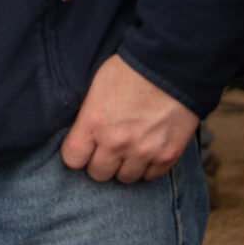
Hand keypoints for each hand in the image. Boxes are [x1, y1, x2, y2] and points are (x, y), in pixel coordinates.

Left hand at [61, 54, 199, 182]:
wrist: (171, 66)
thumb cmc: (129, 70)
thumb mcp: (96, 88)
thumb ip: (87, 117)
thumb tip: (79, 135)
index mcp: (93, 122)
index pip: (72, 159)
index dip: (76, 154)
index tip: (82, 147)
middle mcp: (117, 142)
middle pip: (98, 173)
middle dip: (99, 161)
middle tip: (106, 148)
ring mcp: (144, 151)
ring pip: (125, 178)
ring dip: (124, 166)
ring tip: (128, 149)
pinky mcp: (168, 155)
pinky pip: (151, 176)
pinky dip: (148, 166)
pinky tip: (147, 150)